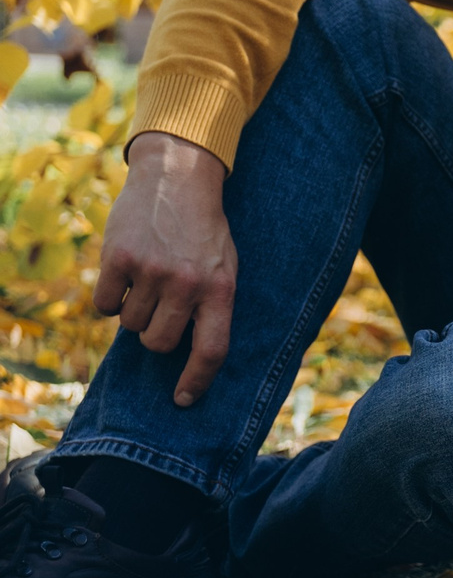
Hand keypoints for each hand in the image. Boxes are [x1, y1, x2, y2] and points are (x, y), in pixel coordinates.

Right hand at [95, 132, 236, 408]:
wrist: (178, 176)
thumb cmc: (203, 230)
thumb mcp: (224, 265)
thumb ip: (209, 305)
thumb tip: (190, 354)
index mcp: (221, 289)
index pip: (211, 350)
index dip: (197, 380)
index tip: (182, 400)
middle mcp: (187, 284)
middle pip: (159, 342)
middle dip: (154, 334)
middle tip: (159, 307)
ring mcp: (152, 271)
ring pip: (129, 326)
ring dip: (133, 311)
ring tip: (147, 279)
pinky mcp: (118, 259)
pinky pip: (104, 306)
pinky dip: (109, 298)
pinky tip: (123, 274)